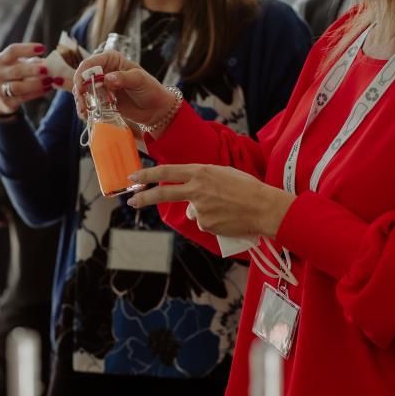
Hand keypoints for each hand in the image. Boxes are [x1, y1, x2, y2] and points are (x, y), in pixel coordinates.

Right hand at [0, 43, 53, 115]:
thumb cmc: (12, 76)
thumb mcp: (16, 65)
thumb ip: (31, 62)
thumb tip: (51, 63)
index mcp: (1, 60)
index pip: (13, 51)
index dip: (28, 49)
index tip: (42, 48)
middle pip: (16, 70)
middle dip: (32, 70)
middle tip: (46, 69)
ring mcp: (0, 89)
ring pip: (18, 87)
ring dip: (36, 84)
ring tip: (50, 81)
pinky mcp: (7, 103)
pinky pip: (24, 97)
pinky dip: (37, 93)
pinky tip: (47, 88)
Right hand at [73, 51, 175, 126]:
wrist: (156, 109)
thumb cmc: (151, 89)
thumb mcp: (139, 80)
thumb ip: (123, 78)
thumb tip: (107, 79)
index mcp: (111, 60)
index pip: (91, 63)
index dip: (82, 74)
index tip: (81, 87)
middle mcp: (104, 71)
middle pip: (83, 78)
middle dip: (79, 90)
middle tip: (82, 103)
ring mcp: (102, 86)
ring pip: (84, 92)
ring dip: (82, 101)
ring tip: (85, 112)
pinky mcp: (103, 100)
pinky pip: (90, 103)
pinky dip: (87, 110)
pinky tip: (88, 116)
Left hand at [126, 164, 294, 237]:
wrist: (263, 206)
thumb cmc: (248, 188)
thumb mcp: (223, 174)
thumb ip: (203, 182)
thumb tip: (189, 200)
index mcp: (201, 172)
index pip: (167, 171)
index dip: (148, 175)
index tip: (134, 177)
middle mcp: (196, 189)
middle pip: (163, 193)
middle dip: (144, 197)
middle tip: (131, 200)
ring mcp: (200, 208)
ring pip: (193, 211)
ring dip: (204, 211)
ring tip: (226, 208)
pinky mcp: (206, 224)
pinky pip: (205, 223)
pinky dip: (214, 222)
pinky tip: (228, 218)